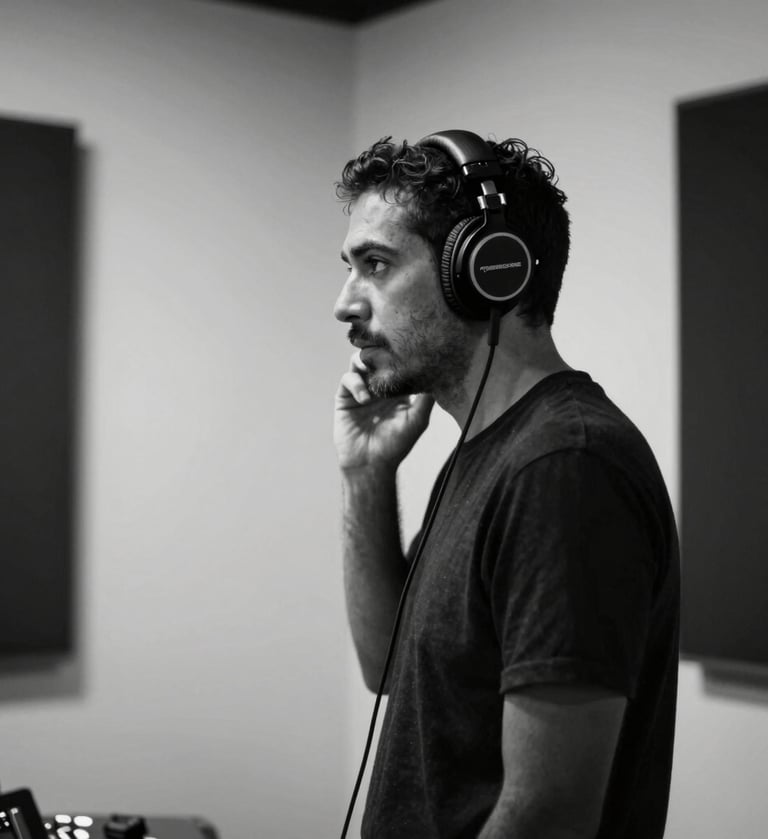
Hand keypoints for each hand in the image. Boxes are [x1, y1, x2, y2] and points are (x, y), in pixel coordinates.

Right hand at [334, 352, 433, 472]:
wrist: (370, 464)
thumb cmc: (396, 445)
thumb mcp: (417, 420)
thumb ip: (426, 399)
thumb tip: (436, 375)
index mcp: (398, 391)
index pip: (397, 364)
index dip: (399, 355)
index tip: (404, 348)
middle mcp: (379, 388)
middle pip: (376, 358)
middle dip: (379, 352)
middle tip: (384, 351)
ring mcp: (361, 390)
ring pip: (359, 362)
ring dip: (365, 362)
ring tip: (372, 371)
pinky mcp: (345, 397)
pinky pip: (348, 379)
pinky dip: (356, 383)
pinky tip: (365, 398)